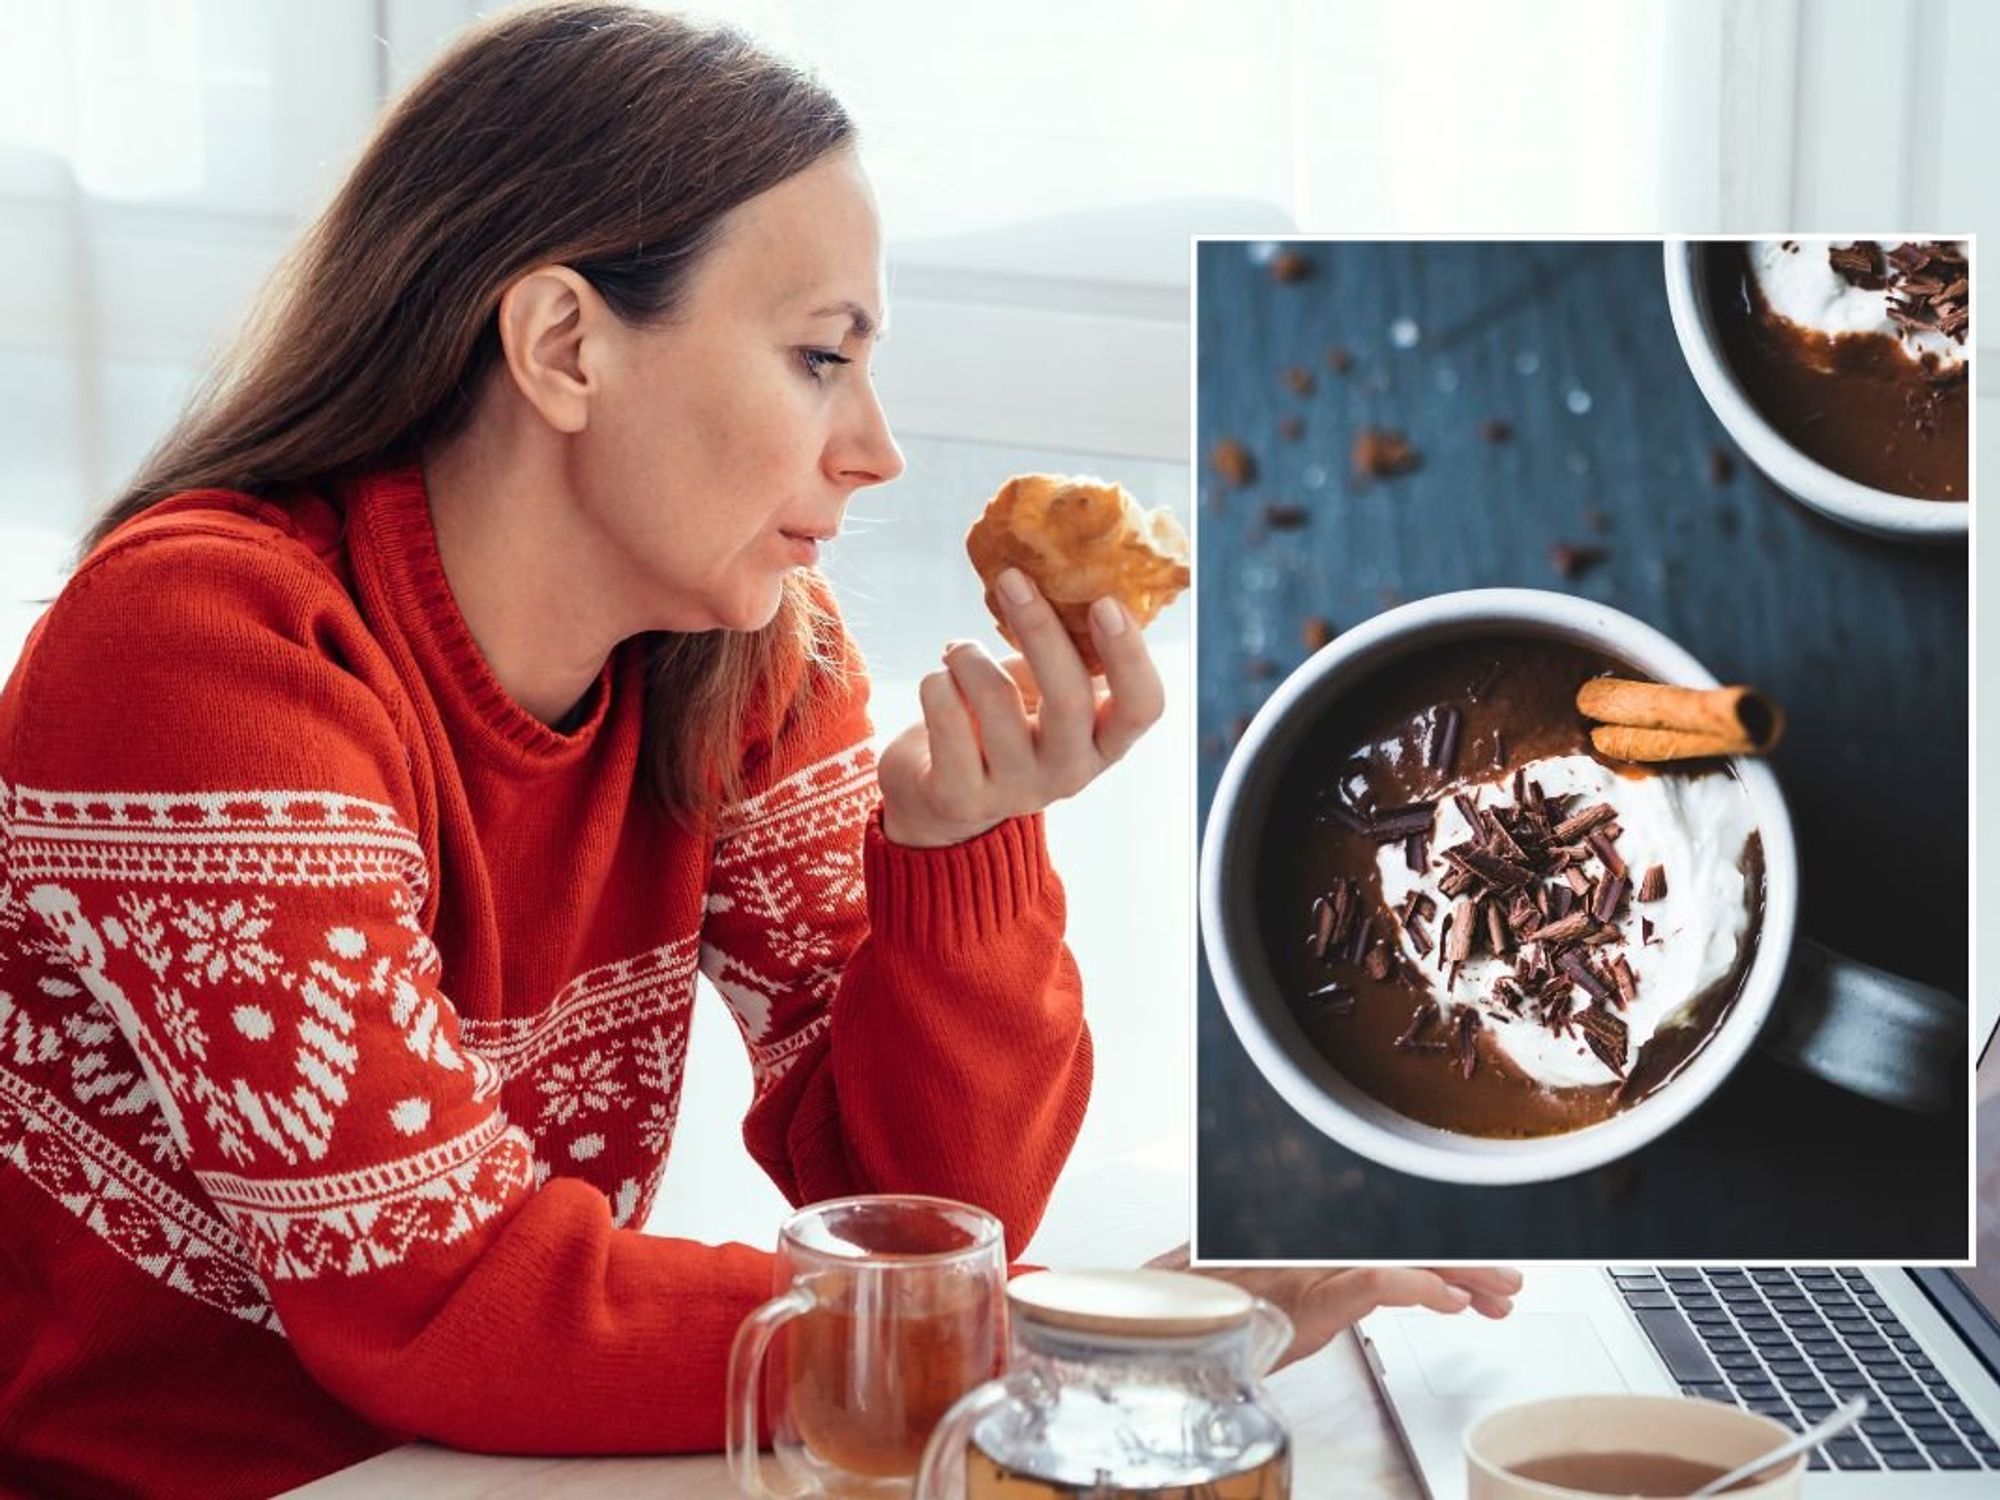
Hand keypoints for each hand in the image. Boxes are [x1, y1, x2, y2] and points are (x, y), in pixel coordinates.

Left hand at [877, 568, 1164, 847]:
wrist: (943, 797)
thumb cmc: (1006, 725)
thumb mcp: (1047, 693)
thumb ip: (1067, 651)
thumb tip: (1068, 572)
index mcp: (1104, 743)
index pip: (1143, 706)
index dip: (1130, 655)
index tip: (1104, 602)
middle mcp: (1069, 773)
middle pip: (1069, 698)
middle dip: (1038, 628)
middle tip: (1011, 579)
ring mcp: (1015, 790)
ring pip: (994, 698)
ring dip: (969, 656)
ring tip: (959, 651)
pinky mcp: (959, 797)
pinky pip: (946, 716)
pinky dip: (936, 683)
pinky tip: (938, 684)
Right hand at [1146, 1246, 1520, 1370]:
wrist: (1163, 1322)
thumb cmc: (1208, 1307)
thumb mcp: (1279, 1301)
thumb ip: (1328, 1288)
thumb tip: (1392, 1283)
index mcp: (1319, 1247)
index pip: (1392, 1242)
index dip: (1443, 1257)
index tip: (1482, 1279)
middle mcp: (1322, 1247)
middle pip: (1407, 1244)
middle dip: (1466, 1263)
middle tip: (1510, 1281)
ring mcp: (1319, 1266)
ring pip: (1405, 1259)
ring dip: (1461, 1275)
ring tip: (1501, 1290)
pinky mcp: (1311, 1289)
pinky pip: (1375, 1283)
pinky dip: (1419, 1290)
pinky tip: (1451, 1304)